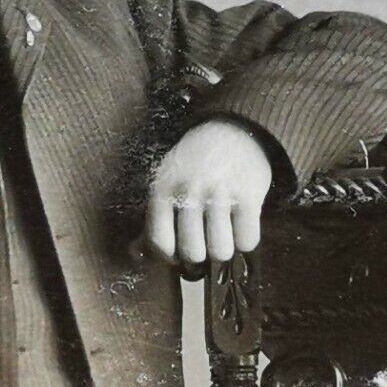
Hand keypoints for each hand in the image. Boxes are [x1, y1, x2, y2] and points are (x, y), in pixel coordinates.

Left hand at [145, 120, 272, 270]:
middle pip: (193, 252)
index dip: (170, 257)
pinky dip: (245, 240)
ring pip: (221, 251)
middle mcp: (189, 190)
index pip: (160, 242)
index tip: (179, 253)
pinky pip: (247, 240)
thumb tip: (137, 255)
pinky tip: (240, 226)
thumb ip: (154, 219)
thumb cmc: (195, 164)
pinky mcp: (249, 195)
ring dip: (224, 249)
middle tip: (205, 242)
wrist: (234, 130)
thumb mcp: (167, 182)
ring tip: (224, 235)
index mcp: (163, 188)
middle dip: (201, 255)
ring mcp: (220, 192)